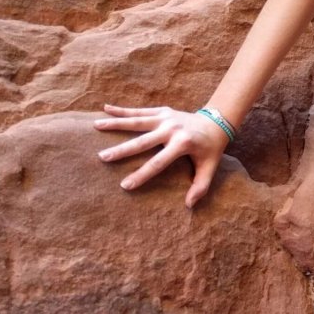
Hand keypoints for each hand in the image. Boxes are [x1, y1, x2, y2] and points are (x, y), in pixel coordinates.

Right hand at [94, 104, 229, 207]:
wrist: (217, 122)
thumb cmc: (210, 149)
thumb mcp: (210, 167)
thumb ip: (200, 186)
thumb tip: (188, 205)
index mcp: (183, 144)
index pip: (159, 162)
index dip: (142, 174)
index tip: (125, 185)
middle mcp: (172, 129)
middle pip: (143, 141)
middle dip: (122, 150)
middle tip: (102, 157)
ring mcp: (166, 118)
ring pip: (137, 121)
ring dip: (116, 123)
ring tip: (96, 126)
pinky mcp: (163, 111)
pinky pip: (140, 110)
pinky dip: (122, 110)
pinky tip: (105, 108)